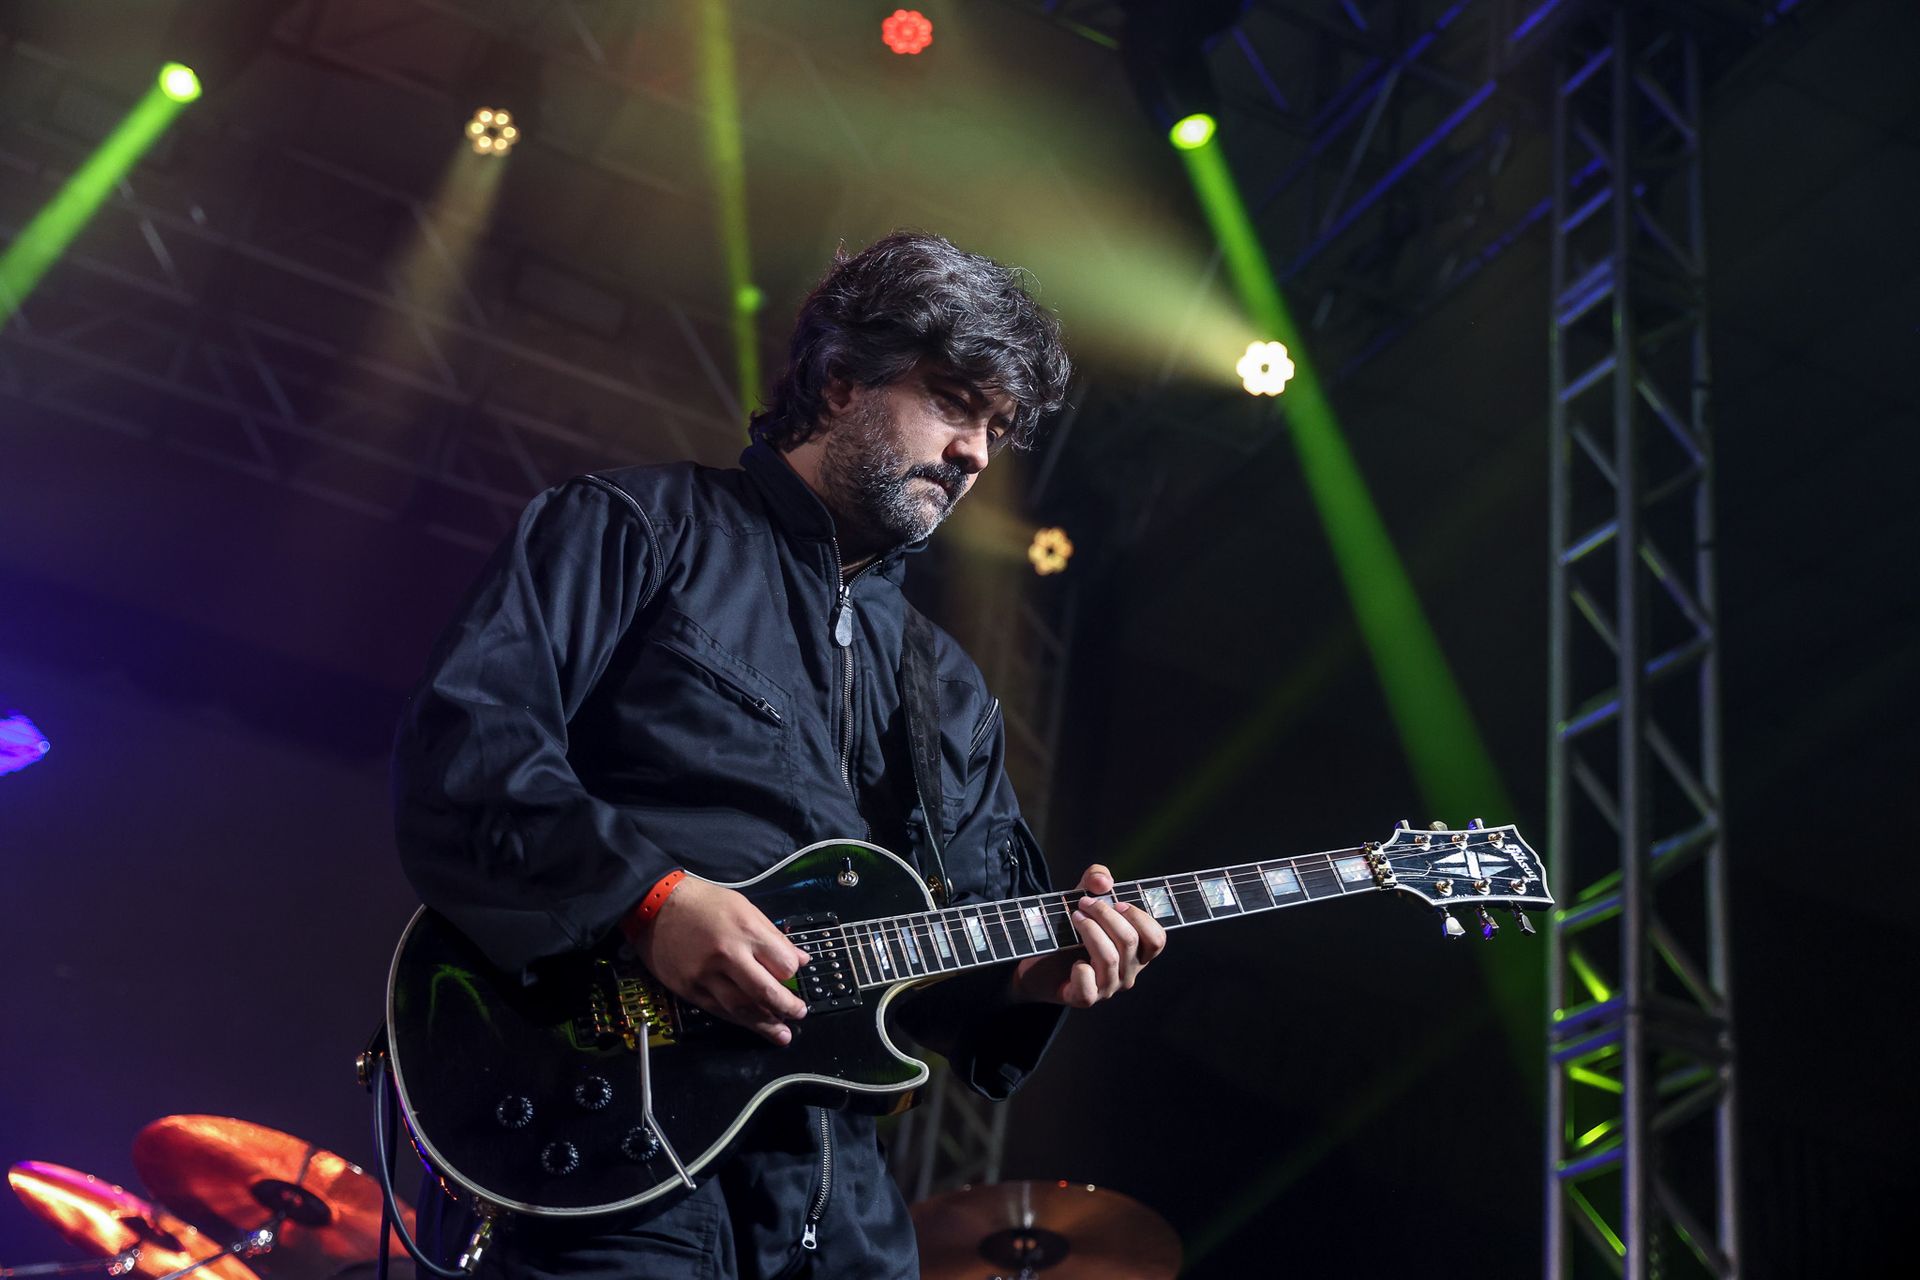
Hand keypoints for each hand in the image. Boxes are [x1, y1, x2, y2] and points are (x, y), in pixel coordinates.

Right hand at [624, 876, 809, 1044]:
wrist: (655, 905)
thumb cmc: (703, 902)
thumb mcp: (744, 907)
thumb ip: (773, 936)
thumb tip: (801, 960)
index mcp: (746, 930)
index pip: (783, 963)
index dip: (792, 971)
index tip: (793, 974)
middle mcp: (728, 955)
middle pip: (765, 991)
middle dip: (787, 1007)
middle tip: (799, 1013)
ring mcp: (706, 975)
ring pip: (742, 1008)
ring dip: (765, 1024)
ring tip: (782, 1033)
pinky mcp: (689, 989)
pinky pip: (718, 1010)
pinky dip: (738, 1020)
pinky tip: (751, 1025)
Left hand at [1009, 864, 1164, 1007]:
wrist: (1037, 963)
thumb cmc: (1068, 931)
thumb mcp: (1081, 897)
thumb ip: (1095, 879)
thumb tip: (1104, 881)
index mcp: (1136, 952)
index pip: (1156, 939)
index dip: (1139, 917)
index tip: (1117, 902)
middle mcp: (1127, 972)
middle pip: (1130, 942)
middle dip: (1105, 915)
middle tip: (1083, 903)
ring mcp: (1108, 988)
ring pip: (1109, 958)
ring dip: (1090, 931)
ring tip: (1074, 917)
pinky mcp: (1084, 998)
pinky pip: (1088, 984)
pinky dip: (1079, 969)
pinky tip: (1071, 960)